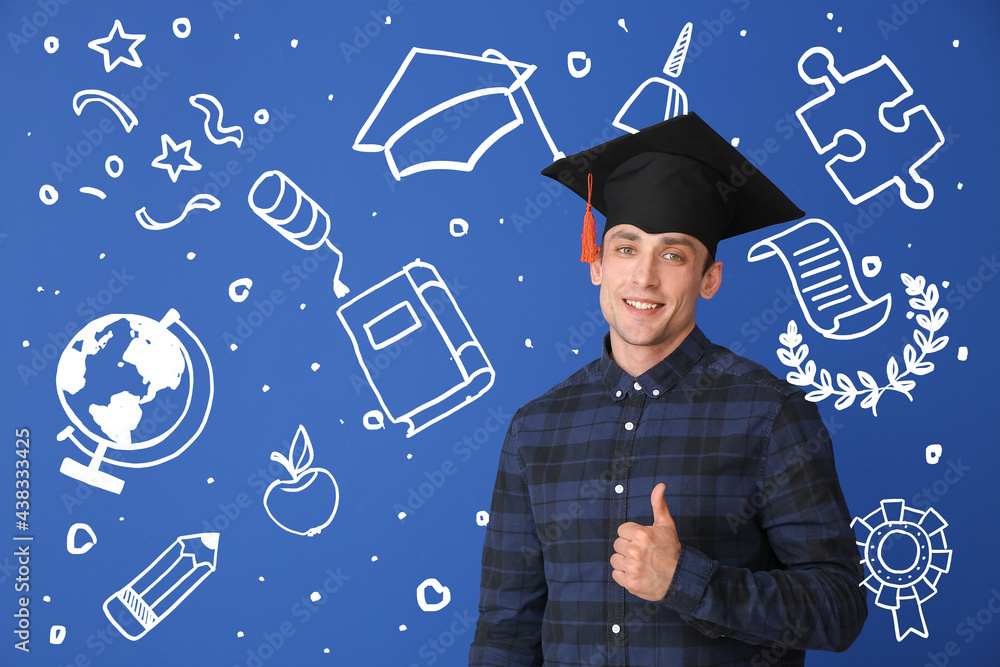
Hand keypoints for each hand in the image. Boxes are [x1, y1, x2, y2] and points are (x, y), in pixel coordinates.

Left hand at [610, 483, 680, 600]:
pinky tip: (637, 573)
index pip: (621, 530)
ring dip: (625, 562)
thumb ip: (659, 504)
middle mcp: (635, 550)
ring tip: (640, 563)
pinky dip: (624, 575)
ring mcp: (632, 568)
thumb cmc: (672, 550)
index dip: (632, 535)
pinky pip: (615, 574)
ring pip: (615, 559)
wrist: (681, 579)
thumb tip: (660, 485)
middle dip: (628, 548)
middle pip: (617, 544)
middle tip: (643, 553)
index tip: (643, 541)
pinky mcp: (630, 583)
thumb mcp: (666, 525)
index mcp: (641, 534)